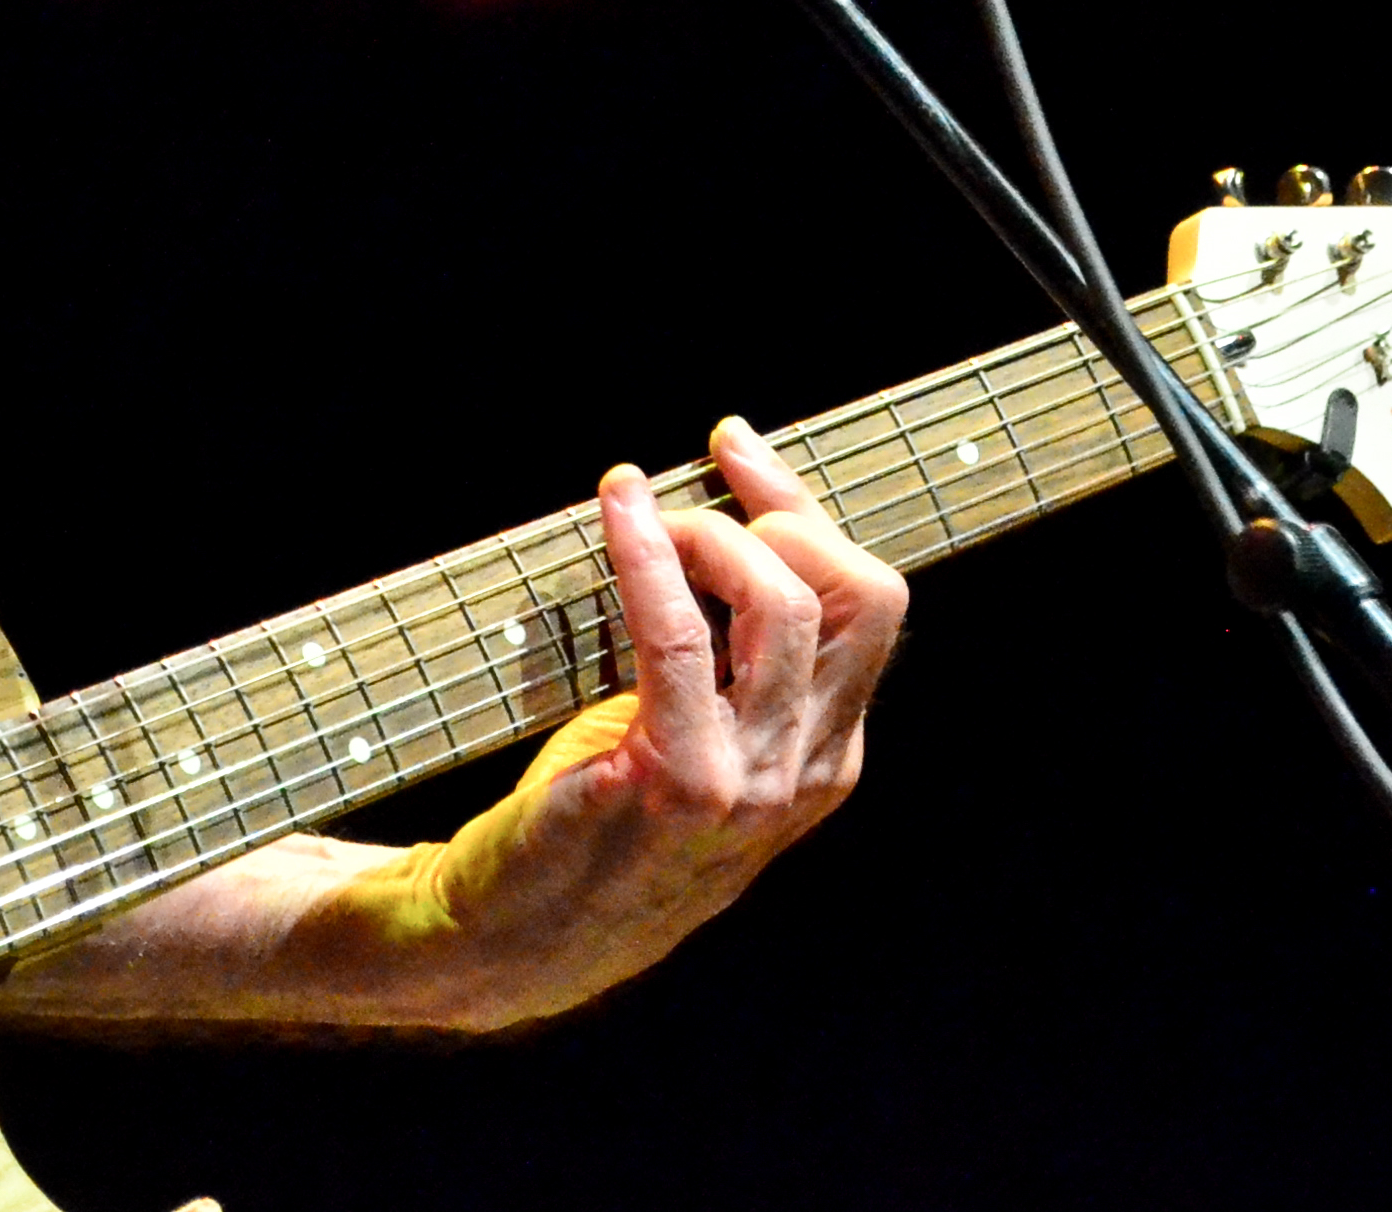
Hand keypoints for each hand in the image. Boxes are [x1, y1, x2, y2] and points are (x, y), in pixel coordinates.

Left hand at [358, 416, 909, 1027]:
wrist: (522, 937)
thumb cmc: (600, 821)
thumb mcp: (697, 742)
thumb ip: (731, 663)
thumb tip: (716, 522)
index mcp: (827, 755)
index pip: (868, 605)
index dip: (806, 512)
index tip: (737, 453)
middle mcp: (806, 771)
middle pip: (853, 595)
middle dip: (779, 507)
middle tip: (697, 478)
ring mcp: (749, 783)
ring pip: (781, 606)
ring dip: (707, 530)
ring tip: (641, 508)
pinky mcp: (674, 781)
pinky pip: (675, 636)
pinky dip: (645, 554)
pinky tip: (617, 509)